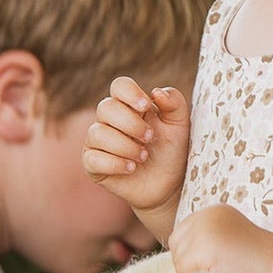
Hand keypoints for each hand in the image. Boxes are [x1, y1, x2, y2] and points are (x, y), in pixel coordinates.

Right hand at [83, 76, 189, 222]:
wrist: (168, 186)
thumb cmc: (171, 152)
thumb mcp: (180, 125)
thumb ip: (174, 103)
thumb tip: (156, 92)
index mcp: (129, 105)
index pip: (119, 86)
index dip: (130, 93)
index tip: (146, 107)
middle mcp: (110, 120)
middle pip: (106, 108)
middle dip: (130, 124)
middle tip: (149, 138)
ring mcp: (98, 142)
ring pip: (98, 133)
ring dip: (124, 146)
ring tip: (143, 157)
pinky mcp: (93, 165)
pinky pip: (92, 158)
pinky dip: (114, 163)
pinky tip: (131, 168)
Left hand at [168, 205, 272, 272]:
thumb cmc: (262, 263)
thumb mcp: (233, 240)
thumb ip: (210, 242)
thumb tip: (185, 261)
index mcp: (212, 212)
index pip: (182, 235)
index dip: (192, 255)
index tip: (214, 264)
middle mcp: (204, 216)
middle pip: (177, 247)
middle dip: (190, 264)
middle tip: (216, 271)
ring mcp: (201, 231)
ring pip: (179, 261)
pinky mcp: (200, 248)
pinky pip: (184, 272)